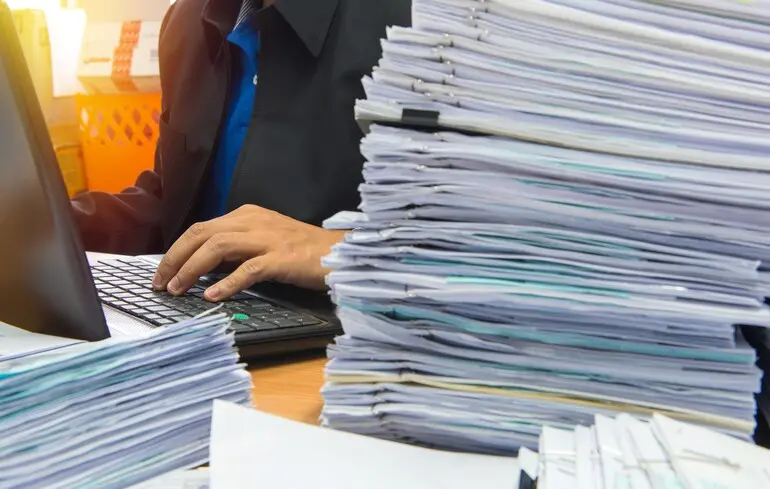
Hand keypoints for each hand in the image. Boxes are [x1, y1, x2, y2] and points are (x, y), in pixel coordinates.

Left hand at [152, 205, 344, 300]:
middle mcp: (253, 221)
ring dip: (192, 269)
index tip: (162, 273)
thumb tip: (203, 267)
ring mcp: (268, 238)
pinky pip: (247, 269)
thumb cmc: (304, 251)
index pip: (200, 228)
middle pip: (201, 233)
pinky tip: (212, 297)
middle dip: (174, 258)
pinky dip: (226, 284)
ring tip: (178, 289)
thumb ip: (236, 249)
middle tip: (160, 283)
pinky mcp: (282, 258)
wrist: (341, 253)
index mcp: (247, 215)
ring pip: (217, 247)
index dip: (176, 251)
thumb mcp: (265, 241)